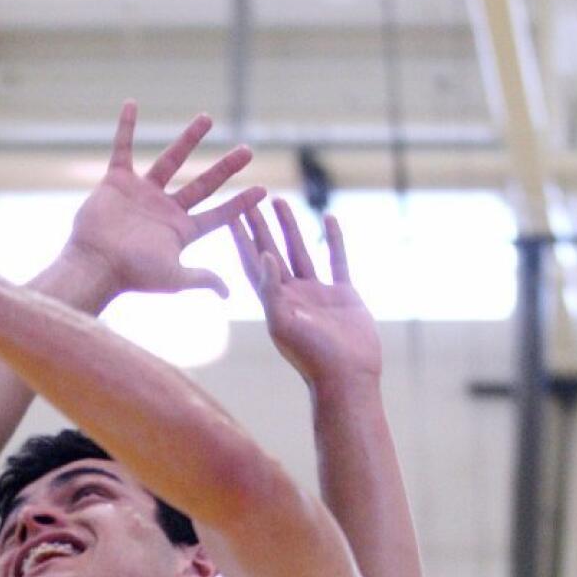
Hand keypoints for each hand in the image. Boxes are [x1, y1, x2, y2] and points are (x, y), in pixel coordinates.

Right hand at [65, 103, 263, 299]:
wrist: (95, 264)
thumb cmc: (132, 274)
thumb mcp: (173, 278)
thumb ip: (201, 278)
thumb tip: (230, 293)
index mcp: (181, 231)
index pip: (218, 214)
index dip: (240, 203)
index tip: (262, 190)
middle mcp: (165, 210)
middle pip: (203, 184)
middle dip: (225, 168)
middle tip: (247, 150)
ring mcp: (142, 193)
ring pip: (171, 160)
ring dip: (189, 139)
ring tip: (207, 118)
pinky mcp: (117, 182)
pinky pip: (123, 149)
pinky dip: (125, 128)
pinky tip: (132, 104)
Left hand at [233, 200, 380, 385]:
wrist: (347, 377)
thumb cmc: (312, 357)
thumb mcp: (284, 323)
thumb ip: (271, 289)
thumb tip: (263, 254)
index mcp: (272, 304)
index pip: (252, 265)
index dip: (241, 240)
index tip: (230, 214)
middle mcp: (291, 296)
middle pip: (272, 252)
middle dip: (260, 227)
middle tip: (250, 199)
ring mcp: (317, 294)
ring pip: (300, 251)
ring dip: (290, 227)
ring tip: (280, 202)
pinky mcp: (342, 294)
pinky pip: (336, 259)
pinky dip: (332, 239)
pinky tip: (328, 217)